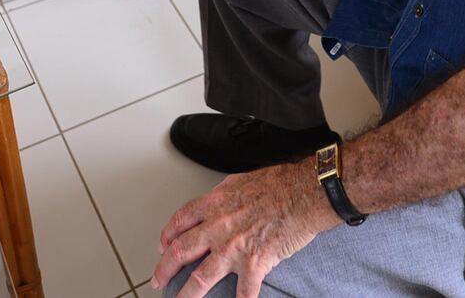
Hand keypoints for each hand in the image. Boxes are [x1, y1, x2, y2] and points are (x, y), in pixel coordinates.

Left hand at [151, 162, 337, 296]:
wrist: (306, 192)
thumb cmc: (282, 183)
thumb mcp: (244, 179)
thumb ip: (226, 192)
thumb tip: (218, 197)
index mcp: (217, 203)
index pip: (181, 221)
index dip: (167, 235)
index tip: (163, 245)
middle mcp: (219, 226)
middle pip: (180, 251)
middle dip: (164, 269)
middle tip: (159, 280)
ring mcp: (234, 247)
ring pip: (200, 278)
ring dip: (186, 295)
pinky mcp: (254, 263)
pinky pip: (243, 293)